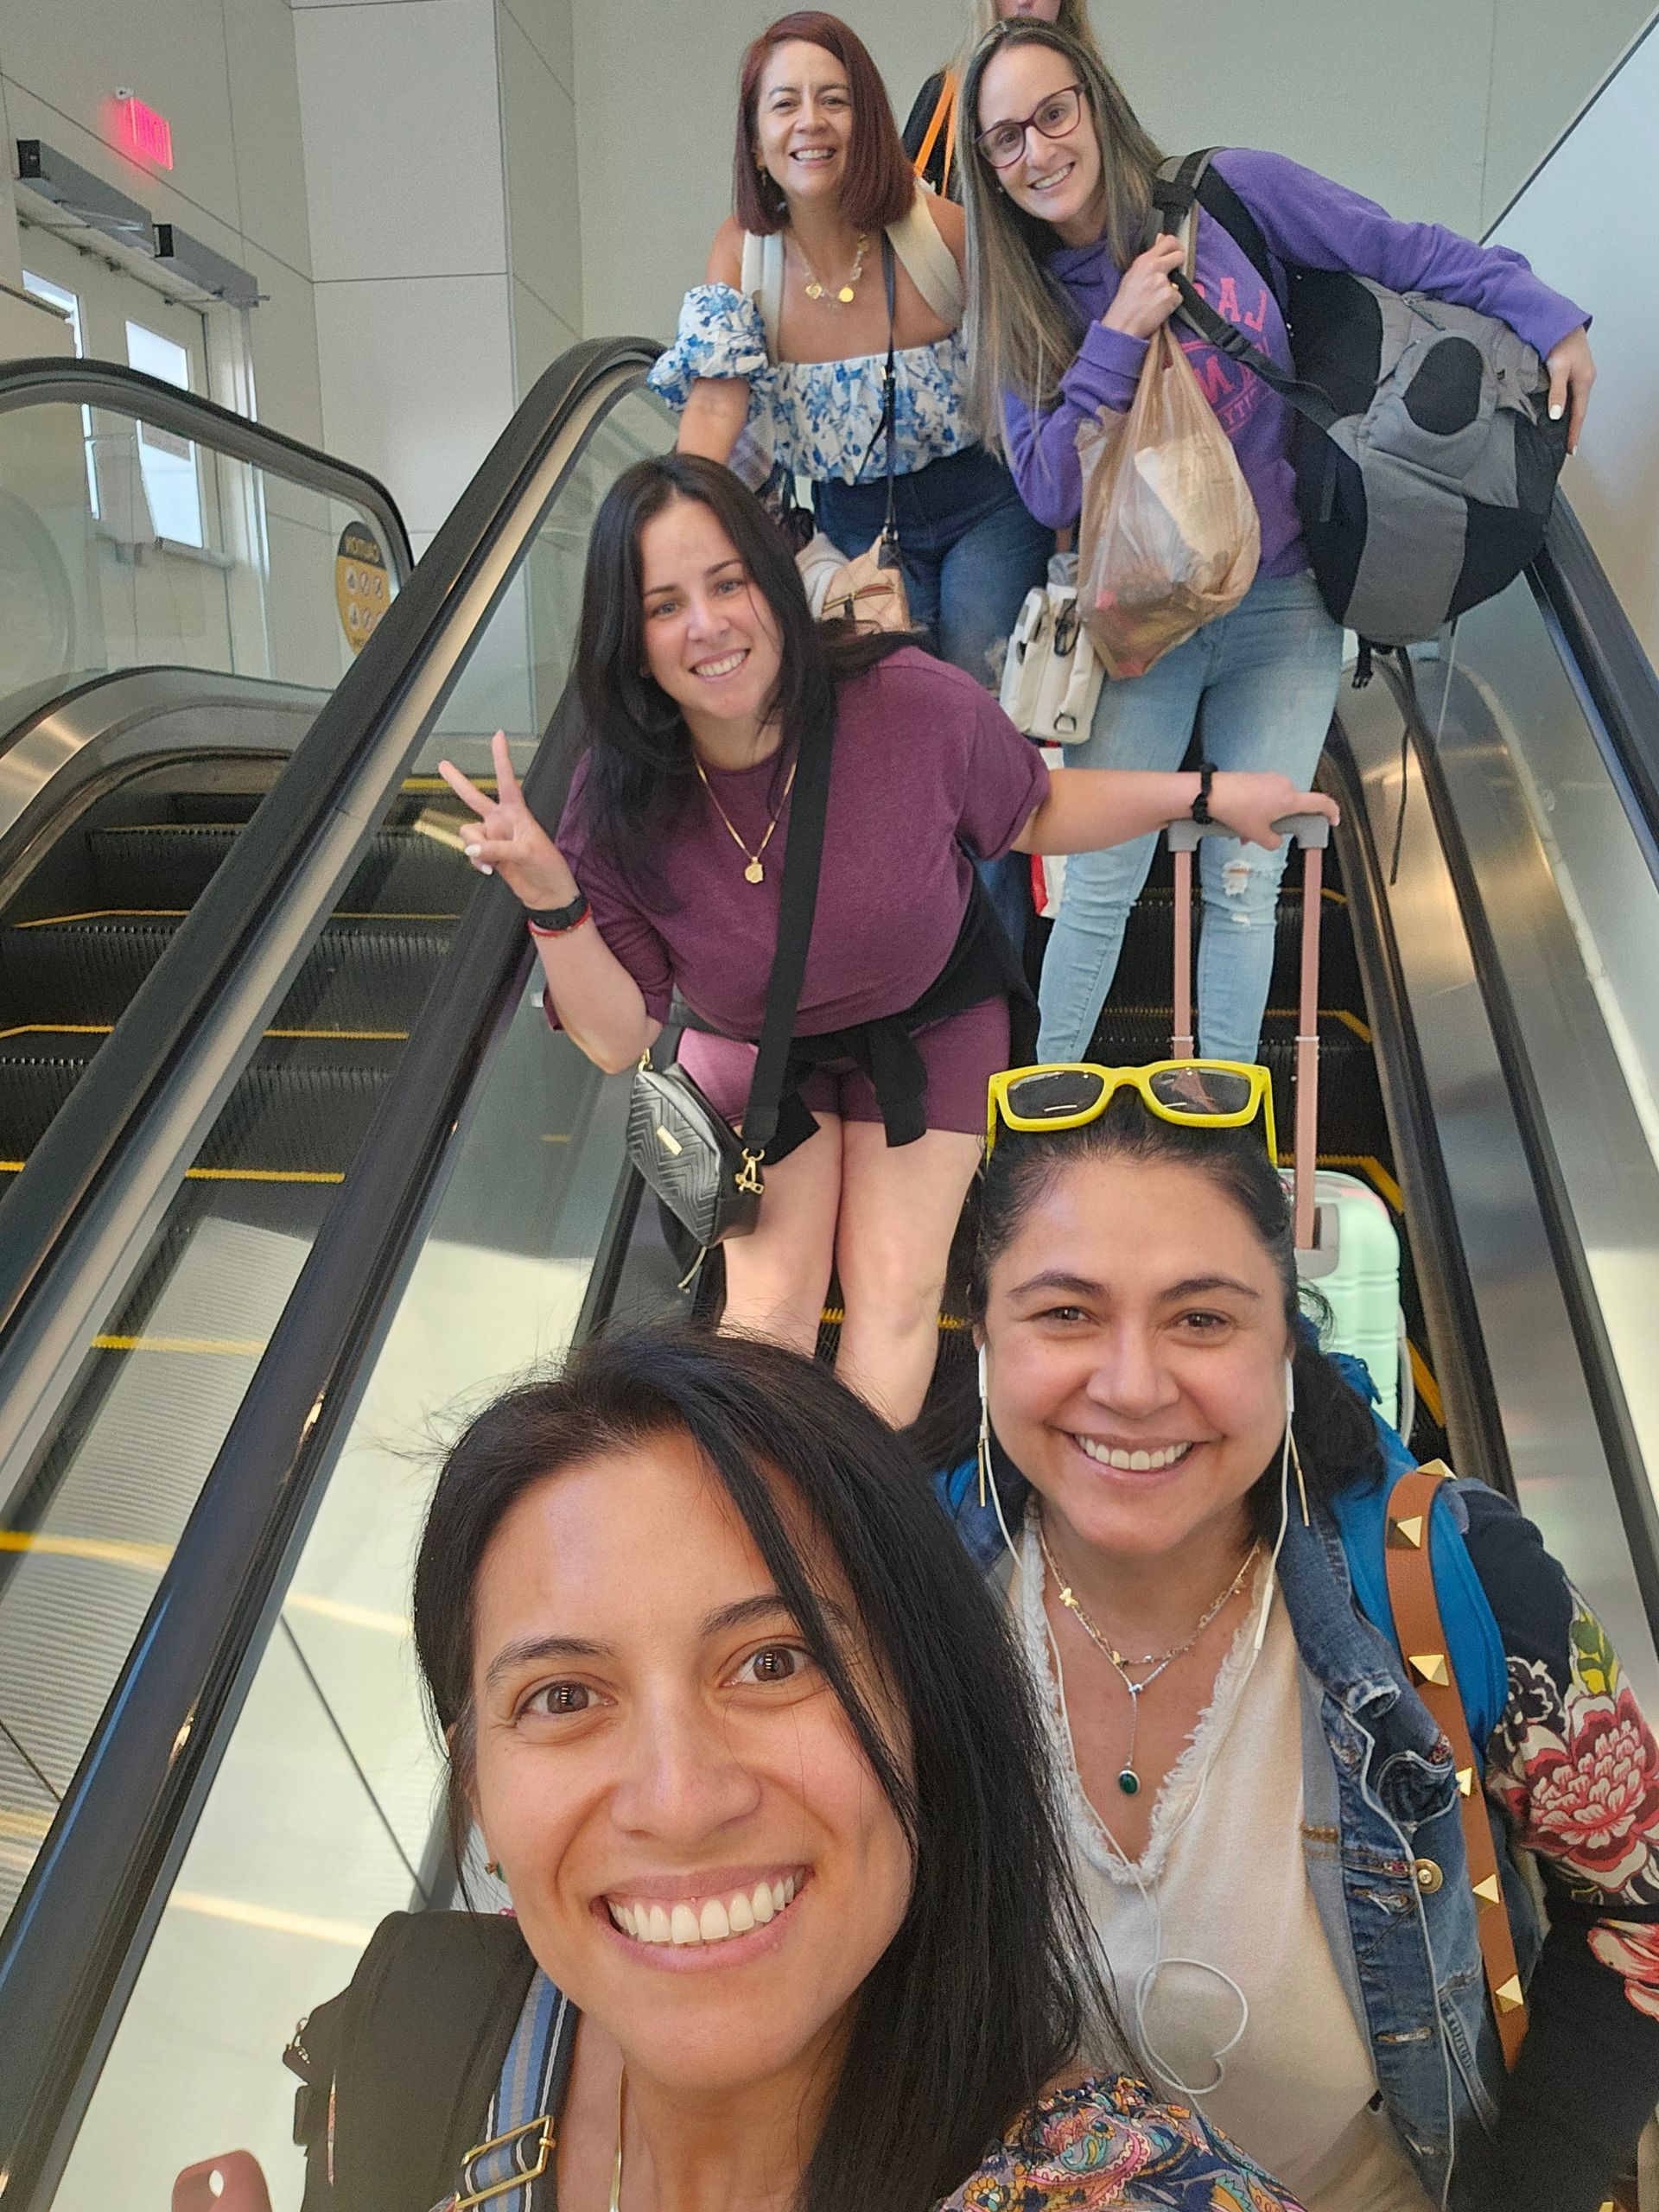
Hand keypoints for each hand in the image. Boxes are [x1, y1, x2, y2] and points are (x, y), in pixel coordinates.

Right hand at [437, 730, 577, 910]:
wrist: (547, 894)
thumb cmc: (548, 867)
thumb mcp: (526, 853)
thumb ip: (497, 848)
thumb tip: (472, 847)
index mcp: (517, 813)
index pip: (507, 780)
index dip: (501, 758)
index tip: (499, 736)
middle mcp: (502, 821)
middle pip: (474, 797)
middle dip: (457, 781)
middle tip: (442, 764)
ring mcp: (493, 837)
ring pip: (468, 832)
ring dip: (476, 847)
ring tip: (492, 861)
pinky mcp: (488, 854)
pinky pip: (470, 851)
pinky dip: (476, 861)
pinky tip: (490, 870)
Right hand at [1102, 235, 1184, 339]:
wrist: (1122, 325)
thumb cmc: (1124, 304)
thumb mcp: (1132, 275)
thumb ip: (1148, 261)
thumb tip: (1160, 239)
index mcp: (1144, 260)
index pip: (1168, 241)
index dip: (1176, 246)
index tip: (1176, 252)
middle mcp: (1155, 267)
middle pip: (1179, 255)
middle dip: (1179, 263)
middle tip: (1173, 274)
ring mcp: (1164, 282)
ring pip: (1179, 281)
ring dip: (1172, 290)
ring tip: (1156, 300)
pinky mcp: (1170, 296)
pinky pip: (1178, 298)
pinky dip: (1172, 304)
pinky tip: (1159, 310)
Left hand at [1207, 774, 1339, 851]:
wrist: (1213, 793)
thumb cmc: (1235, 810)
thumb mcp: (1258, 835)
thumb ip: (1274, 842)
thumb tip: (1276, 840)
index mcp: (1290, 799)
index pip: (1321, 803)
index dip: (1332, 812)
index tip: (1334, 820)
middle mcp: (1284, 785)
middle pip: (1295, 806)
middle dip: (1283, 823)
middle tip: (1268, 835)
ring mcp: (1272, 779)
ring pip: (1278, 803)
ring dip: (1267, 818)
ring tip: (1247, 831)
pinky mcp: (1260, 777)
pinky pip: (1267, 796)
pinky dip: (1260, 810)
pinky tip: (1243, 821)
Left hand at [1545, 326, 1594, 454]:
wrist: (1560, 320)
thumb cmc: (1559, 342)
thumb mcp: (1558, 369)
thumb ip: (1557, 392)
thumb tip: (1556, 415)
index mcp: (1584, 381)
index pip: (1579, 415)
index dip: (1574, 433)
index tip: (1570, 450)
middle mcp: (1584, 379)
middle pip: (1578, 410)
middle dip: (1572, 428)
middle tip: (1565, 445)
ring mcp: (1579, 374)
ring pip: (1574, 401)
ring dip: (1568, 417)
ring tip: (1560, 433)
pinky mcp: (1571, 370)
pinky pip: (1569, 393)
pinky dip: (1564, 405)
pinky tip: (1557, 410)